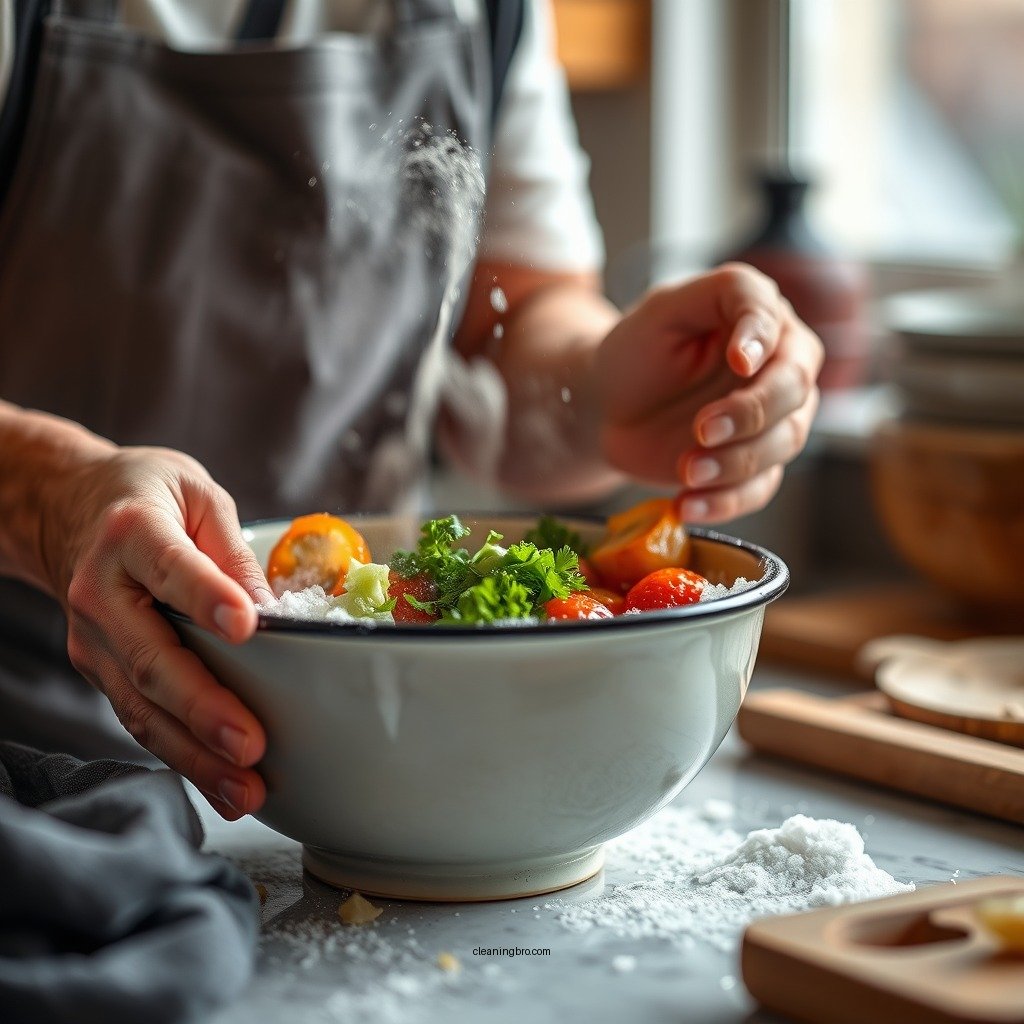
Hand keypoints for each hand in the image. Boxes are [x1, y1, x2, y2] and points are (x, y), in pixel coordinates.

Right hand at [44, 447, 271, 819]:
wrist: (67, 509)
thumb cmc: (146, 497)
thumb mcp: (197, 496)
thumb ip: (233, 551)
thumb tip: (274, 616)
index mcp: (132, 533)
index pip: (171, 567)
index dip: (207, 596)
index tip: (246, 627)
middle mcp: (102, 592)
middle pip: (151, 657)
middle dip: (203, 707)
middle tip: (250, 744)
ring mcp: (94, 639)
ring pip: (141, 704)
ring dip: (194, 752)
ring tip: (244, 788)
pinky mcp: (99, 669)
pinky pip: (140, 716)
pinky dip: (181, 754)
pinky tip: (221, 785)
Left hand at [595, 263, 822, 521]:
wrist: (608, 406)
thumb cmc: (637, 350)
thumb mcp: (664, 308)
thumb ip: (717, 297)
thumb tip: (756, 347)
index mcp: (764, 319)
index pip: (776, 326)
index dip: (762, 342)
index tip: (738, 362)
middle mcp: (782, 367)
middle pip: (793, 390)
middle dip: (750, 414)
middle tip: (701, 430)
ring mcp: (773, 421)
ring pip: (782, 444)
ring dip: (735, 463)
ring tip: (686, 471)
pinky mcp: (752, 466)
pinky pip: (757, 490)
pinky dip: (724, 502)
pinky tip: (687, 504)